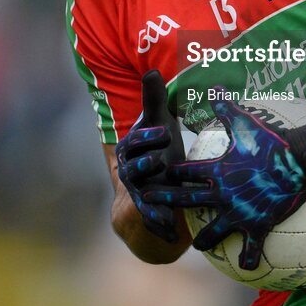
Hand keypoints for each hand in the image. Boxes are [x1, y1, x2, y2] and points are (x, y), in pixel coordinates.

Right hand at [115, 70, 183, 242]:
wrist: (154, 175)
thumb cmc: (159, 142)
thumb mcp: (158, 120)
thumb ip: (153, 99)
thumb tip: (151, 70)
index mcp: (131, 148)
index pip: (136, 141)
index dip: (148, 136)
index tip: (163, 130)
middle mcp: (130, 171)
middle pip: (135, 169)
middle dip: (147, 164)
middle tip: (161, 160)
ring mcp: (138, 193)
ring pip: (143, 196)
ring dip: (153, 200)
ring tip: (167, 203)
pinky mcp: (149, 210)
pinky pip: (152, 219)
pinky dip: (161, 227)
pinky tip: (175, 236)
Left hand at [144, 95, 305, 269]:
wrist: (300, 161)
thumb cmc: (271, 141)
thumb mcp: (244, 121)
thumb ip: (224, 107)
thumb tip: (212, 87)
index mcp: (215, 171)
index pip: (181, 173)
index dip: (168, 173)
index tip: (159, 175)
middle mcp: (221, 195)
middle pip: (184, 204)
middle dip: (164, 204)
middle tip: (149, 206)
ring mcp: (238, 214)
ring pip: (211, 235)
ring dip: (203, 241)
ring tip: (198, 245)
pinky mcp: (257, 226)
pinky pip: (251, 250)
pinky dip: (249, 259)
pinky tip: (246, 267)